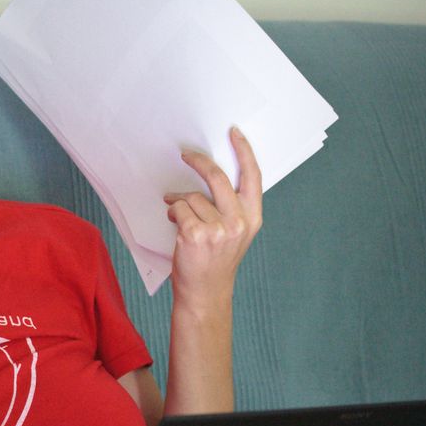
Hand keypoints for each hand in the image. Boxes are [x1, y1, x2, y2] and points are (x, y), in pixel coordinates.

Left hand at [163, 127, 262, 308]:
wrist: (204, 293)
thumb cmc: (215, 262)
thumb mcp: (233, 234)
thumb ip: (228, 207)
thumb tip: (208, 177)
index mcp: (252, 218)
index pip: (252, 176)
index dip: (244, 151)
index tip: (233, 133)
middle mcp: (239, 222)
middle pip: (218, 177)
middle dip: (199, 162)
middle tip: (186, 155)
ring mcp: (218, 229)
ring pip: (193, 196)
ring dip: (179, 200)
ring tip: (175, 210)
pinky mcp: (196, 234)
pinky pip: (179, 208)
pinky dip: (173, 212)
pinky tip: (174, 223)